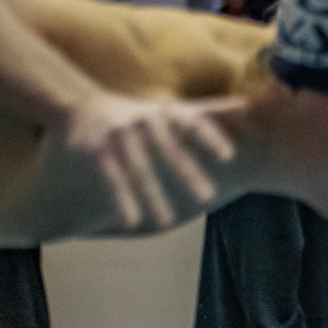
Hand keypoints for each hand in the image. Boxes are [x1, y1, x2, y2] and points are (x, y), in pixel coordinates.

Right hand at [58, 92, 244, 232]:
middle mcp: (143, 120)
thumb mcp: (173, 109)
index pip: (192, 122)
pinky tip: (131, 221)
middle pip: (168, 149)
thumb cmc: (140, 113)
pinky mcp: (96, 149)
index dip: (209, 137)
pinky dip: (121, 199)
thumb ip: (209, 110)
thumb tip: (246, 105)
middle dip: (188, 173)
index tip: (228, 156)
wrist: (81, 104)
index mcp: (166, 113)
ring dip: (153, 196)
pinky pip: (112, 177)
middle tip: (208, 197)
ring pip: (139, 169)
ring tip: (168, 223)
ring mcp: (119, 134)